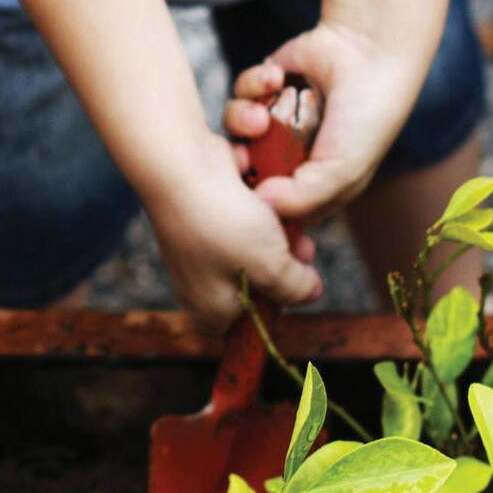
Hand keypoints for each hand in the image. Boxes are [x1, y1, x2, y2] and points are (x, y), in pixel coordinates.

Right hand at [145, 133, 321, 332]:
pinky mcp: (201, 216)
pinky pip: (236, 218)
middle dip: (283, 262)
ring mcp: (199, 248)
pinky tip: (256, 192)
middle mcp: (201, 283)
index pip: (248, 328)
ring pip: (251, 247)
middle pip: (255, 284)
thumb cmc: (223, 223)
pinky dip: (251, 206)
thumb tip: (310, 292)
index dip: (276, 308)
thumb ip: (295, 287)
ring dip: (273, 230)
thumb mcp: (271, 265)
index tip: (298, 284)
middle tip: (301, 243)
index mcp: (211, 308)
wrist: (181, 165)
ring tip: (282, 215)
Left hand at [224, 22, 424, 222]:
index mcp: (314, 187)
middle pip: (245, 173)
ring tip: (260, 115)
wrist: (369, 50)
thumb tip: (260, 203)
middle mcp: (293, 159)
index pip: (273, 210)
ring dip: (242, 121)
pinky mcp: (265, 89)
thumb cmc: (366, 118)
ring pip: (236, 134)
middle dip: (238, 165)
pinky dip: (253, 83)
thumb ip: (302, 198)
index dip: (256, 205)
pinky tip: (278, 75)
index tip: (250, 195)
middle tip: (243, 155)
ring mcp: (277, 123)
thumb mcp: (342, 171)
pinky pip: (240, 93)